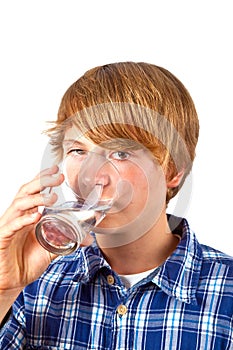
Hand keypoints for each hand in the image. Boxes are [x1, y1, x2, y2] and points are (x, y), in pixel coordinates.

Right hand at [0, 165, 63, 293]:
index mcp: (27, 216)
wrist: (11, 281)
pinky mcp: (3, 239)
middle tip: (57, 177)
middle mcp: (17, 217)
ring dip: (36, 198)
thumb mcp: (50, 249)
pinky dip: (23, 220)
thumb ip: (66, 241)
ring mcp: (9, 227)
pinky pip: (11, 226)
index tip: (57, 170)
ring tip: (52, 197)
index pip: (33, 191)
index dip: (43, 179)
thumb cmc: (26, 261)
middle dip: (41, 181)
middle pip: (25, 192)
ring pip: (19, 205)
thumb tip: (86, 238)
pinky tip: (35, 216)